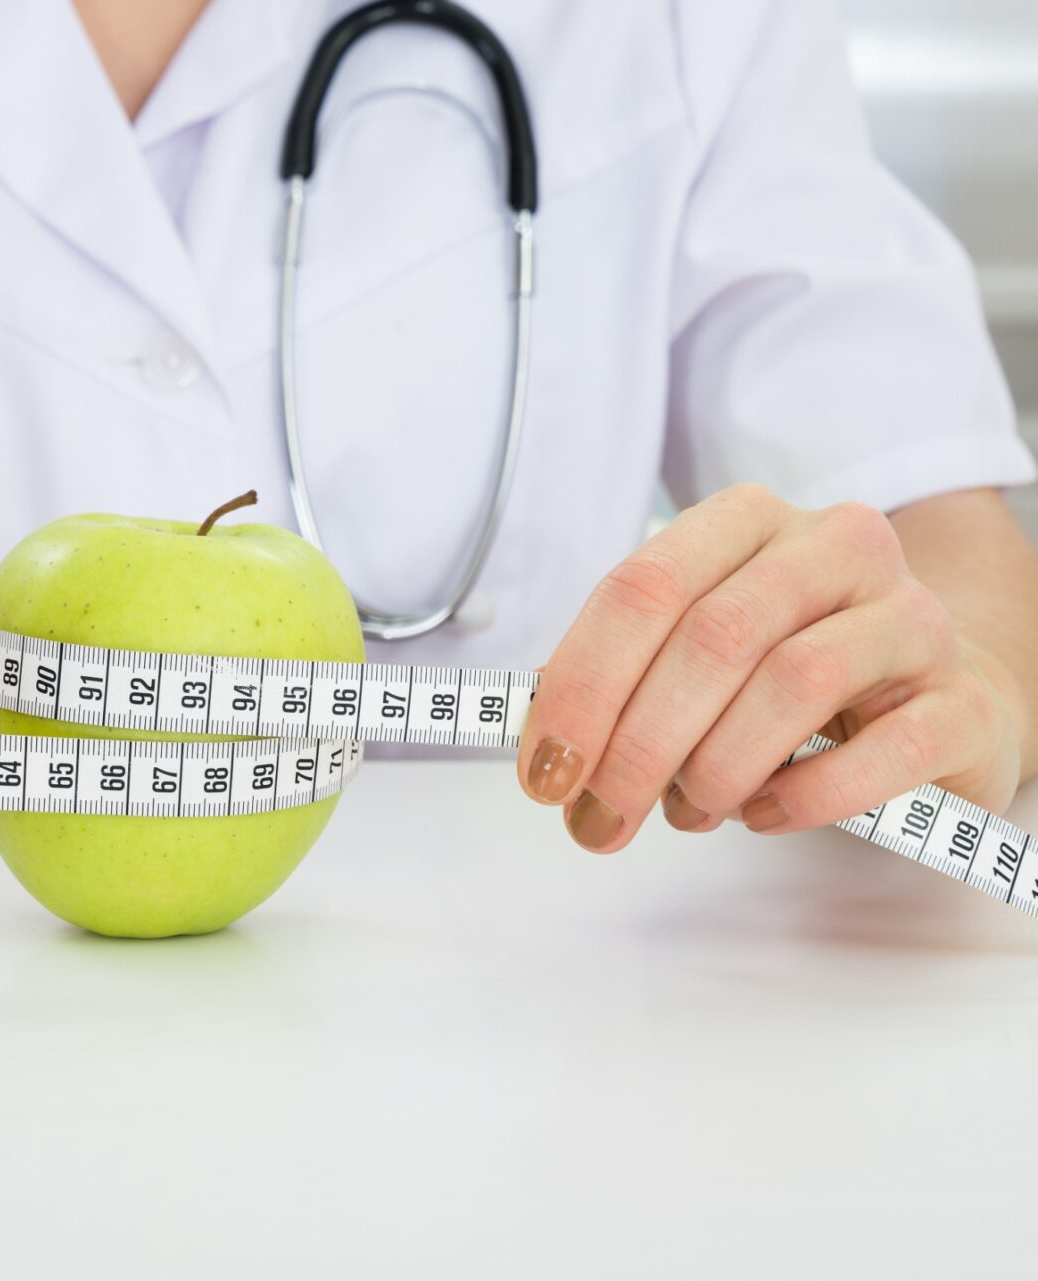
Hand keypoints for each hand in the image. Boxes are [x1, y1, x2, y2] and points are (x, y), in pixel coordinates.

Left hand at [516, 484, 1024, 851]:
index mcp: (747, 523)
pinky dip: (805, 795)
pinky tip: (761, 814)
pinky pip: (884, 749)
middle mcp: (835, 547)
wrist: (928, 701)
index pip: (642, 588)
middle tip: (599, 818)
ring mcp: (911, 618)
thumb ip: (621, 677)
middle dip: (636, 744)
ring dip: (715, 768)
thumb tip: (540, 740)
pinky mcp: (962, 699)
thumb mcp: (695, 653)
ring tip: (687, 813)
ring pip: (792, 683)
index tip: (544, 773)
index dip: (581, 685)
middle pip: (711, 637)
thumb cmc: (783, 677)